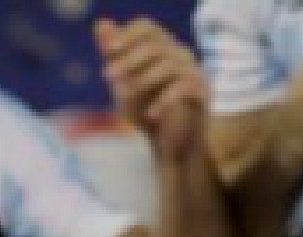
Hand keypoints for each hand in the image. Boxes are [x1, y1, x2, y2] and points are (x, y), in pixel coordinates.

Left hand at [96, 16, 208, 161]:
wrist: (173, 146)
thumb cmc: (148, 111)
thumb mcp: (124, 84)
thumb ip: (115, 56)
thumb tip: (100, 23)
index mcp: (161, 48)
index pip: (146, 28)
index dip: (127, 35)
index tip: (107, 50)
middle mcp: (180, 55)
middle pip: (156, 44)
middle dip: (129, 59)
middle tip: (107, 76)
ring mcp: (194, 72)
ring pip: (169, 65)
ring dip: (142, 80)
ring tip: (124, 97)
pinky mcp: (202, 93)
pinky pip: (183, 88)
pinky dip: (163, 101)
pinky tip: (150, 116)